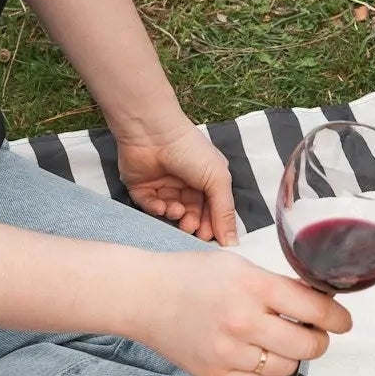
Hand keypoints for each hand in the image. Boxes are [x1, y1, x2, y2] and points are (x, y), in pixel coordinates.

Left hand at [118, 124, 237, 243]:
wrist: (154, 132)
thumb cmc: (190, 149)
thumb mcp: (218, 179)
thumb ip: (225, 212)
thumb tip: (232, 243)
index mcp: (206, 180)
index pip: (211, 210)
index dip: (212, 225)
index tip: (211, 239)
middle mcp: (185, 184)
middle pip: (191, 215)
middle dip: (193, 224)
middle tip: (192, 228)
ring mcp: (163, 186)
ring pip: (171, 213)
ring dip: (175, 215)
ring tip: (178, 211)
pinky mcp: (142, 188)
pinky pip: (150, 207)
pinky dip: (156, 210)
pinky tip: (162, 205)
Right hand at [130, 250, 352, 375]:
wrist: (144, 298)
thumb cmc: (190, 278)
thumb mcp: (239, 266)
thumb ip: (278, 285)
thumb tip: (317, 302)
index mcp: (252, 287)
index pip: (315, 308)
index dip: (337, 317)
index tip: (342, 321)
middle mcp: (242, 321)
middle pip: (308, 345)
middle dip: (319, 340)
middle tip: (313, 333)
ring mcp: (229, 353)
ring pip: (289, 367)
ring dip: (293, 357)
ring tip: (279, 342)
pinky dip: (272, 374)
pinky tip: (263, 358)